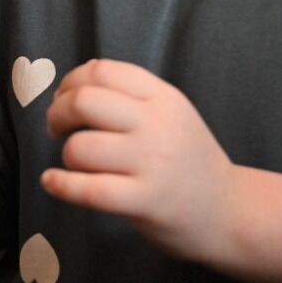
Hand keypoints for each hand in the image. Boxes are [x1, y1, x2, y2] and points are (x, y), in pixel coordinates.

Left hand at [42, 59, 235, 263]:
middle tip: (57, 129)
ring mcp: (152, 163)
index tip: (64, 98)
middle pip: (85, 101)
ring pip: (80, 147)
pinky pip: (87, 190)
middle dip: (57, 113)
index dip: (71, 82)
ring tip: (74, 163)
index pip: (103, 71)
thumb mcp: (173, 114)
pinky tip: (52, 182)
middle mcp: (158, 125)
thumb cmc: (189, 162)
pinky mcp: (145, 201)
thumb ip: (134, 94)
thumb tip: (83, 75)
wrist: (228, 211)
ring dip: (66, 155)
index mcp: (164, 98)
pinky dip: (60, 185)